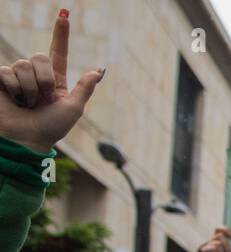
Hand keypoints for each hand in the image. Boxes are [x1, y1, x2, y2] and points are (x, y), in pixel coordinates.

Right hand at [0, 13, 103, 153]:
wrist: (28, 139)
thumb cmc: (52, 128)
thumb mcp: (73, 109)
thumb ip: (84, 88)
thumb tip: (100, 70)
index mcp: (54, 80)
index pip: (59, 52)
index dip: (61, 33)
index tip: (64, 13)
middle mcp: (35, 75)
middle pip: (39, 57)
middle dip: (43, 79)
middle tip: (41, 99)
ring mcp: (17, 76)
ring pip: (23, 65)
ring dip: (28, 89)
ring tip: (27, 104)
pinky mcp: (0, 79)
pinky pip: (6, 72)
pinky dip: (13, 89)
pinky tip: (13, 100)